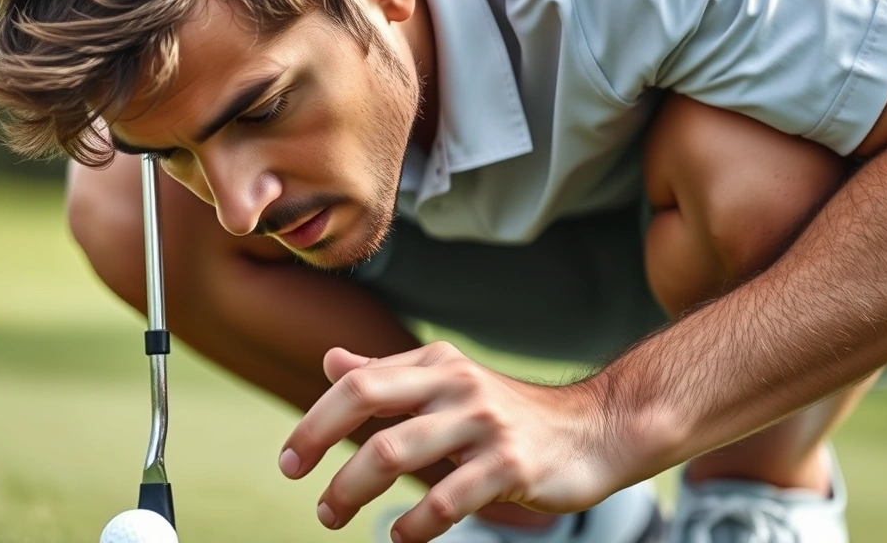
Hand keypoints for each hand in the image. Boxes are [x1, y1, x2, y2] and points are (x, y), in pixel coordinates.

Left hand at [279, 343, 615, 542]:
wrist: (596, 430)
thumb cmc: (512, 414)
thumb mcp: (451, 383)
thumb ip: (390, 375)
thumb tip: (331, 361)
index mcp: (438, 363)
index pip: (358, 383)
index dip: (315, 421)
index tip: (290, 461)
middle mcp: (457, 384)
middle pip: (366, 403)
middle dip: (320, 445)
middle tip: (307, 492)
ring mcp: (484, 424)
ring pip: (394, 451)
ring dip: (353, 491)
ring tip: (335, 517)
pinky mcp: (511, 465)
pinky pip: (445, 499)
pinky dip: (413, 524)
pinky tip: (400, 536)